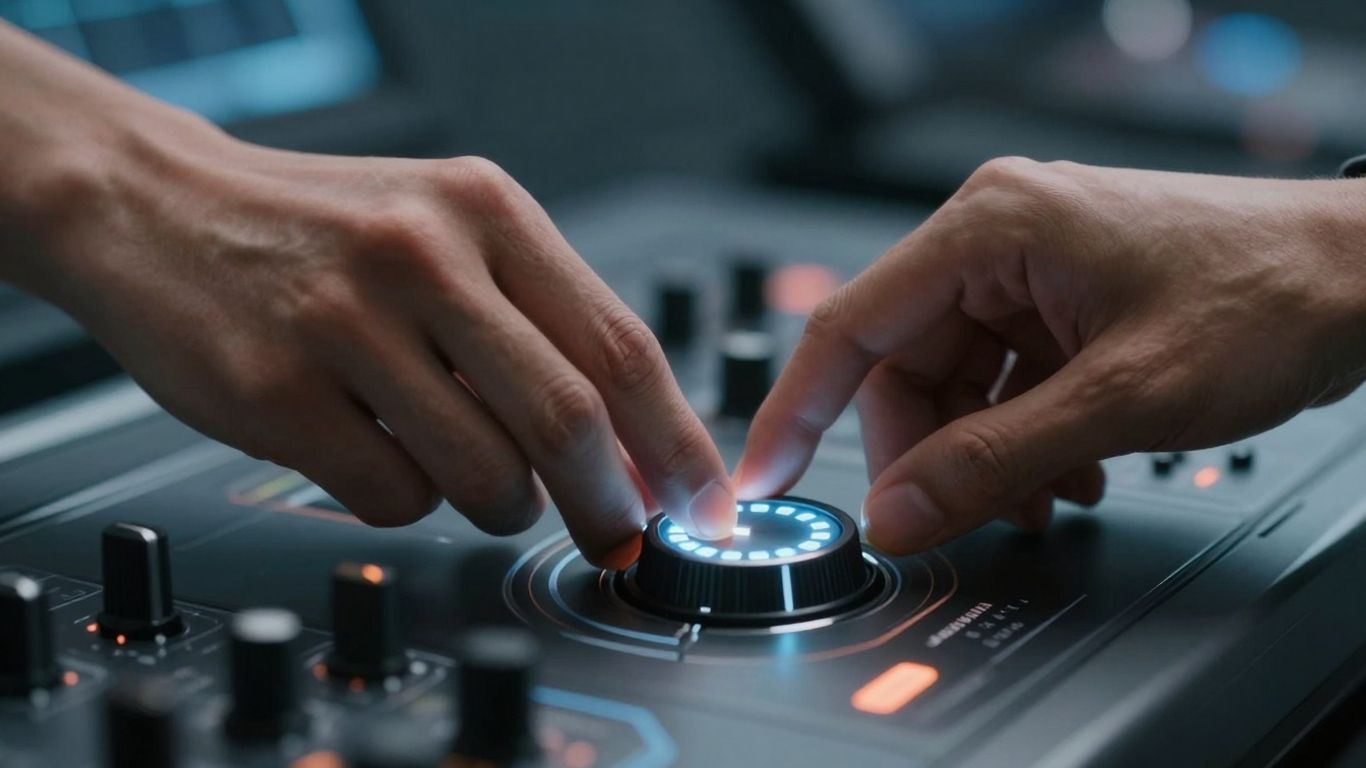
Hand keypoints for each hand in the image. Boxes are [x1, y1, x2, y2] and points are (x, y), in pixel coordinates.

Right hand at [11, 116, 734, 567]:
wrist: (155, 204)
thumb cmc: (323, 230)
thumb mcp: (448, 229)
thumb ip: (541, 324)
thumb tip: (633, 449)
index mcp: (485, 210)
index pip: (620, 344)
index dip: (676, 441)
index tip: (704, 501)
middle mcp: (421, 255)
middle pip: (566, 419)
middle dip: (609, 501)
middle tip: (618, 532)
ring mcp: (343, 322)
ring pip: (484, 472)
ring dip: (503, 505)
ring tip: (478, 477)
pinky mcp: (274, 391)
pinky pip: (391, 496)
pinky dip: (408, 502)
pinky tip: (382, 456)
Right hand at [735, 158, 1365, 553]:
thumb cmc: (1268, 294)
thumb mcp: (1120, 398)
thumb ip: (993, 463)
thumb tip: (897, 514)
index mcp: (988, 225)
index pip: (850, 324)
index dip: (796, 410)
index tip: (766, 478)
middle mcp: (994, 237)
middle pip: (903, 367)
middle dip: (929, 452)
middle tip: (957, 516)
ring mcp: (1026, 270)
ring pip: (952, 385)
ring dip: (983, 455)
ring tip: (1044, 496)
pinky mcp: (1055, 301)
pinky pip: (1000, 383)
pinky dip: (1019, 438)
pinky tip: (1068, 469)